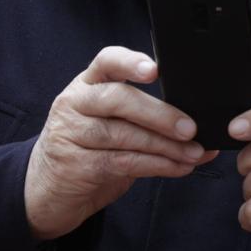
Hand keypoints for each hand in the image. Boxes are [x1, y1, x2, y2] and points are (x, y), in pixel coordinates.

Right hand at [23, 47, 213, 241]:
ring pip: (124, 135)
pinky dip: (157, 165)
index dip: (130, 62)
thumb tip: (202, 125)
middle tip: (190, 128)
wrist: (48, 189)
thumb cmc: (90, 149)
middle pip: (118, 99)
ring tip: (194, 153)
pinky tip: (178, 168)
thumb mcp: (112, 123)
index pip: (106, 61)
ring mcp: (71, 134)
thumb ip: (147, 118)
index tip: (155, 70)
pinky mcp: (75, 165)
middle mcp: (75, 103)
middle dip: (160, 113)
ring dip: (166, 146)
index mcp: (87, 84)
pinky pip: (123, 162)